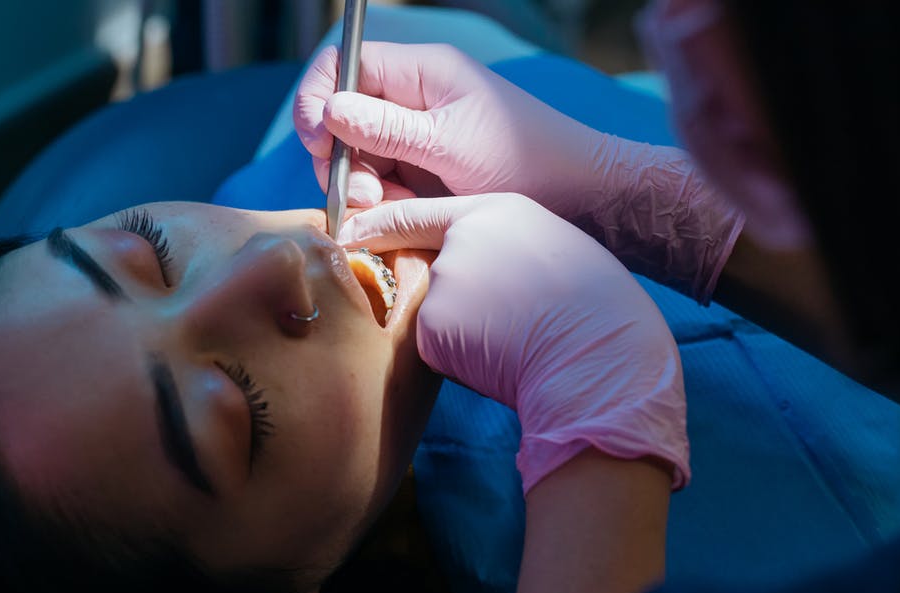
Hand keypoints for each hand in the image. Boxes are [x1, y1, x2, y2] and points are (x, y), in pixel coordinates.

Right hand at [293, 42, 610, 213]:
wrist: (580, 200)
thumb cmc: (527, 162)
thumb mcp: (451, 146)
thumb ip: (387, 130)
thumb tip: (329, 110)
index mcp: (421, 74)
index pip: (345, 67)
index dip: (320, 101)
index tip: (320, 145)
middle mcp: (414, 102)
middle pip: (343, 120)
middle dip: (342, 159)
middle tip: (366, 196)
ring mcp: (418, 140)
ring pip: (359, 159)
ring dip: (361, 188)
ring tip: (386, 209)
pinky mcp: (424, 176)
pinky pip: (382, 186)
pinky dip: (381, 205)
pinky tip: (397, 219)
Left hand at [338, 193, 689, 492]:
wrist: (600, 357)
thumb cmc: (595, 310)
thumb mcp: (550, 250)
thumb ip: (497, 248)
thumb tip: (465, 270)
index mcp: (494, 210)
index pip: (418, 213)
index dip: (379, 225)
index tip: (348, 232)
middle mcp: (458, 240)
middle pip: (428, 273)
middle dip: (454, 300)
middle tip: (512, 319)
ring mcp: (442, 283)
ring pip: (433, 315)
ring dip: (461, 332)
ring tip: (516, 336)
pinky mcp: (433, 329)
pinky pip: (436, 349)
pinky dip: (459, 359)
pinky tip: (500, 358)